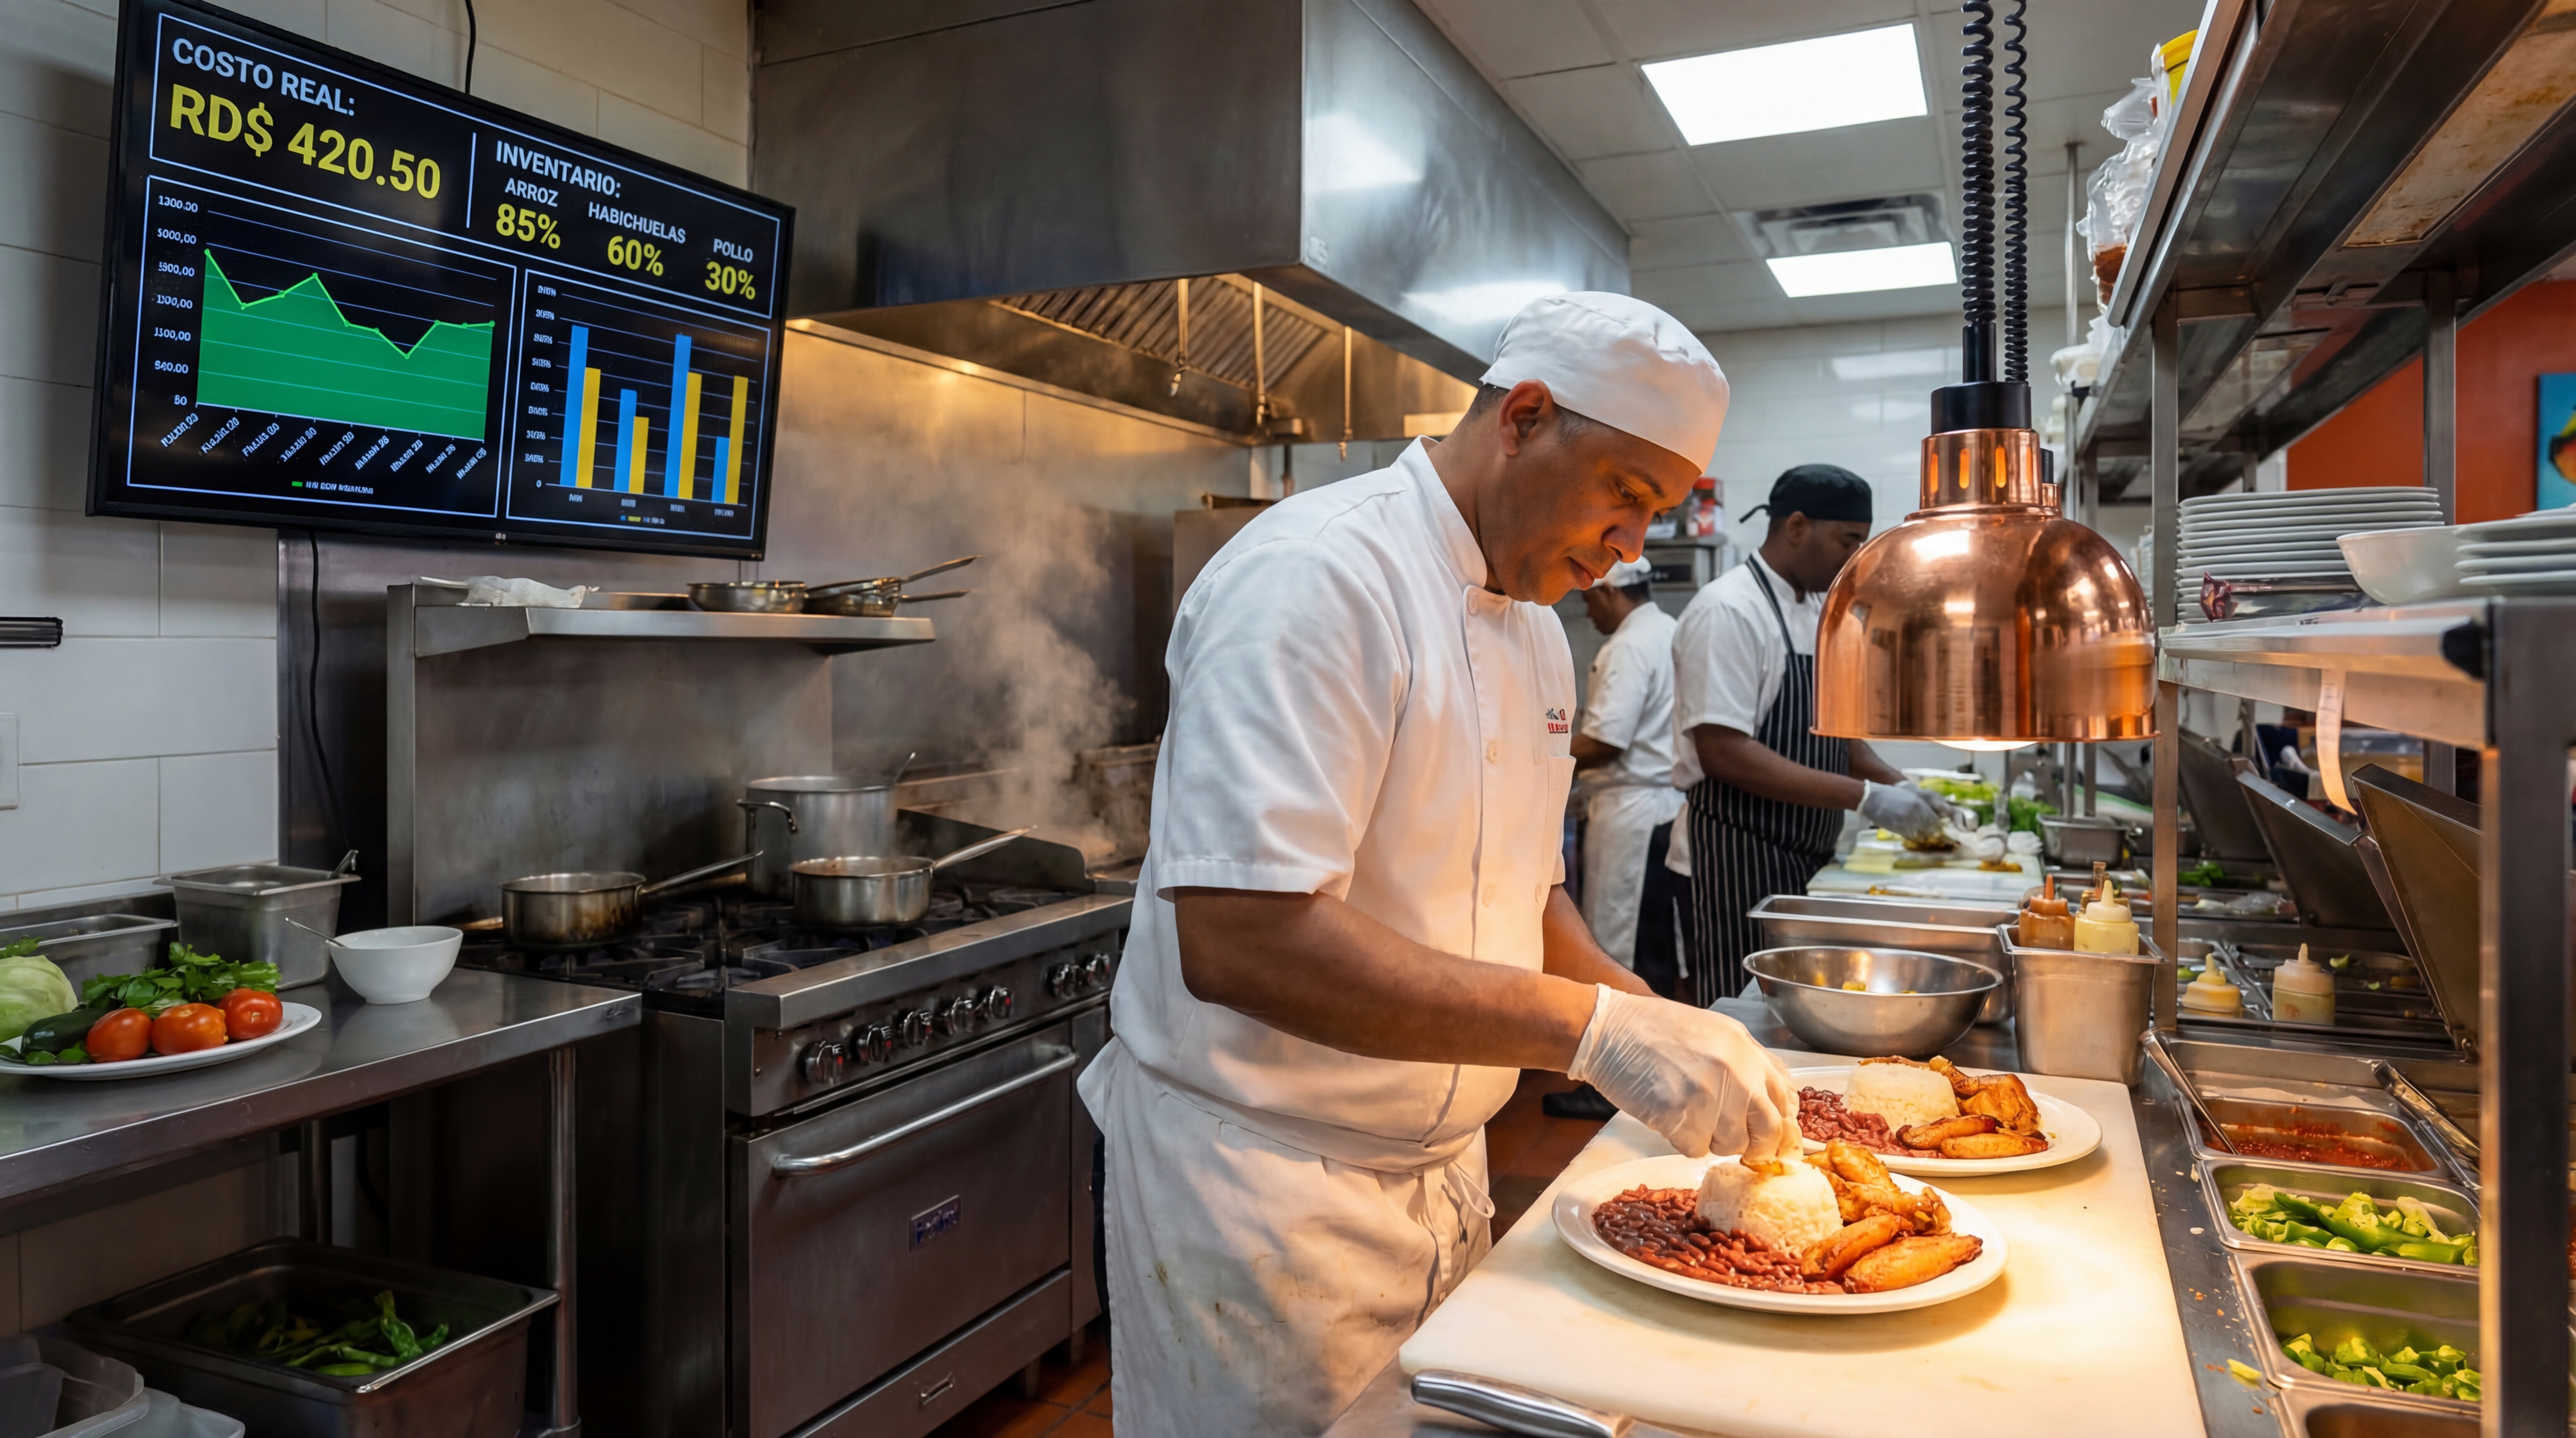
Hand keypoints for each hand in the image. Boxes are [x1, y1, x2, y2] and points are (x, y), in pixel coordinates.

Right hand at [1564, 987, 1798, 1159]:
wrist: (1607, 1030)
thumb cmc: (1655, 1031)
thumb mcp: (1716, 1033)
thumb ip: (1749, 1064)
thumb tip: (1778, 1107)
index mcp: (1746, 1049)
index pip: (1786, 1100)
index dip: (1785, 1129)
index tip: (1779, 1145)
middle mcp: (1736, 1071)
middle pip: (1768, 1131)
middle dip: (1756, 1148)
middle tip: (1740, 1148)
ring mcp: (1710, 1094)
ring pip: (1731, 1145)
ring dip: (1712, 1139)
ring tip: (1688, 1113)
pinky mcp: (1681, 1115)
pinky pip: (1695, 1149)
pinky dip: (1683, 1140)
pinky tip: (1668, 1114)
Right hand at [1859, 780, 1946, 841]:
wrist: (1872, 799)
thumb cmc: (1891, 795)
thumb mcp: (1910, 796)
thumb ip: (1923, 806)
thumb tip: (1934, 818)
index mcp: (1919, 804)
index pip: (1935, 820)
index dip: (1935, 823)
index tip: (1932, 825)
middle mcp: (1915, 813)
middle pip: (1930, 829)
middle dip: (1928, 830)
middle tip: (1922, 828)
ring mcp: (1907, 822)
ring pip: (1920, 835)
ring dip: (1918, 833)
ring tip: (1911, 828)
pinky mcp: (1898, 829)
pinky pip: (1910, 837)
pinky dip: (1909, 835)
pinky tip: (1903, 829)